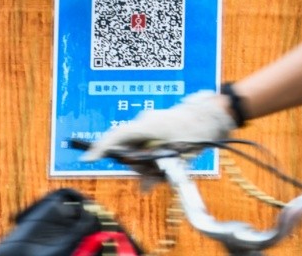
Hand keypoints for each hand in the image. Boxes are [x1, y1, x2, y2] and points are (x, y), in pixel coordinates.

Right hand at [82, 90, 235, 162]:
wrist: (214, 113)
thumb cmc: (195, 131)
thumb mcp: (177, 156)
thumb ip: (156, 172)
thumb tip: (143, 188)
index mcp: (146, 125)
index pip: (116, 136)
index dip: (100, 148)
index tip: (87, 158)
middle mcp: (145, 121)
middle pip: (127, 147)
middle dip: (137, 164)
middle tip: (154, 175)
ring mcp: (151, 121)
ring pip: (138, 147)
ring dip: (147, 161)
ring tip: (168, 166)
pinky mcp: (158, 124)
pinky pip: (147, 142)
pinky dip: (153, 154)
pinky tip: (168, 161)